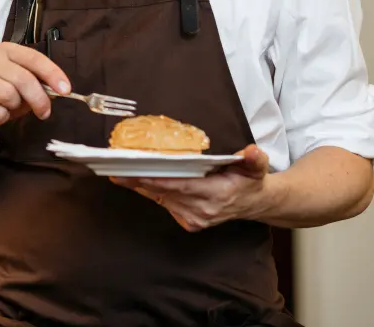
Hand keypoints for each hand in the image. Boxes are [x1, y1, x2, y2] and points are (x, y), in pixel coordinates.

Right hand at [0, 42, 70, 144]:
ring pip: (9, 94)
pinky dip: (2, 118)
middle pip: (23, 78)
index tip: (66, 90)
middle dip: (39, 99)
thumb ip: (40, 84)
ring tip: (9, 108)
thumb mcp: (24, 89)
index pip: (34, 58)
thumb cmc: (2, 99)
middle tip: (45, 113)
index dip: (52, 74)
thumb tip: (61, 89)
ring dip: (15, 107)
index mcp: (6, 50)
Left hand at [112, 144, 270, 231]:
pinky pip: (164, 203)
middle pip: (164, 192)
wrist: (253, 204)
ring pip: (160, 199)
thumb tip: (253, 152)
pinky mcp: (188, 222)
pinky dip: (150, 191)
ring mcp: (194, 218)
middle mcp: (202, 210)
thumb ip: (254, 160)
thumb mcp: (257, 167)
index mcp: (217, 195)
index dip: (157, 179)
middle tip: (115, 166)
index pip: (181, 186)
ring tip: (118, 170)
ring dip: (140, 185)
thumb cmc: (250, 180)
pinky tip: (135, 179)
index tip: (137, 171)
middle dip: (139, 179)